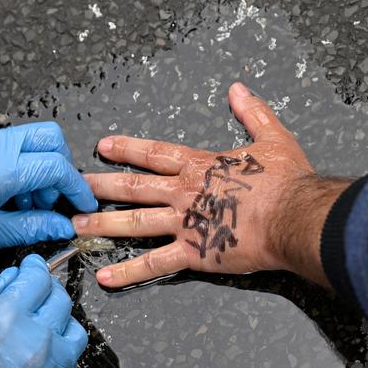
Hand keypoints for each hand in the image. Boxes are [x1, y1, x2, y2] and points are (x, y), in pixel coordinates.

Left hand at [0, 122, 97, 258]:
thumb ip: (33, 227)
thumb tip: (62, 227)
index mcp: (4, 166)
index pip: (59, 167)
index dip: (77, 189)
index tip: (83, 207)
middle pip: (50, 138)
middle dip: (61, 168)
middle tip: (53, 201)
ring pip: (28, 140)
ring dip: (38, 169)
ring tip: (24, 206)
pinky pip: (6, 145)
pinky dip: (17, 166)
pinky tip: (3, 197)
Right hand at [0, 254, 86, 367]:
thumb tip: (9, 279)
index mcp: (7, 319)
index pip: (37, 278)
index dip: (34, 268)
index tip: (31, 268)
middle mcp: (37, 340)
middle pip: (61, 300)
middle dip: (47, 291)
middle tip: (34, 293)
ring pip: (75, 331)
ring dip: (60, 323)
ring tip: (41, 326)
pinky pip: (72, 362)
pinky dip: (61, 352)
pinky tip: (41, 354)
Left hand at [72, 83, 350, 287]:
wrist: (295, 217)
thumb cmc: (287, 182)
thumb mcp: (273, 138)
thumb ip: (252, 113)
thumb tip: (238, 89)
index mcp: (200, 166)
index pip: (154, 154)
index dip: (126, 149)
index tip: (102, 147)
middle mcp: (185, 193)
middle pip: (133, 187)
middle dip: (100, 185)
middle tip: (73, 186)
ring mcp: (185, 224)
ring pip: (134, 223)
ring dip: (103, 224)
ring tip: (75, 225)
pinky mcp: (194, 254)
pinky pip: (154, 264)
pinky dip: (128, 272)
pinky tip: (105, 277)